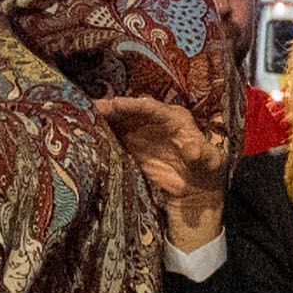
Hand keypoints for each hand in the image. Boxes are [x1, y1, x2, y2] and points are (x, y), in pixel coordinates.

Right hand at [95, 93, 232, 249]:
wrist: (196, 188)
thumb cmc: (207, 168)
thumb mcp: (211, 161)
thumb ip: (201, 153)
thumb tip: (193, 149)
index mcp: (175, 118)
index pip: (151, 108)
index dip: (133, 105)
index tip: (116, 104)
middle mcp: (155, 121)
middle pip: (130, 111)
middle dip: (111, 108)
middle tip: (90, 107)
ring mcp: (141, 133)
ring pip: (119, 121)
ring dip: (102, 119)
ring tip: (81, 116)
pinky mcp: (132, 147)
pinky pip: (115, 137)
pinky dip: (101, 134)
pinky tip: (86, 132)